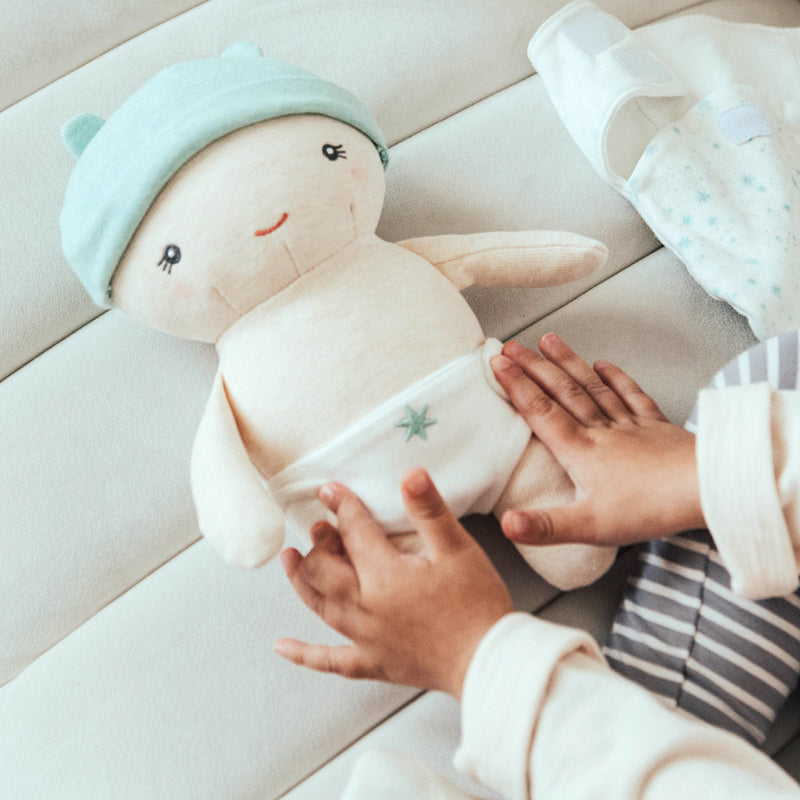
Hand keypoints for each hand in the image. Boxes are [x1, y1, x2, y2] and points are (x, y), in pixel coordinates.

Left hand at [274, 468, 512, 698]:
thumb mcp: (458, 549)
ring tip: (289, 559)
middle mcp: (366, 607)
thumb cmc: (477, 605)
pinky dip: (304, 655)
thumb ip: (429, 510)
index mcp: (385, 576)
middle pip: (326, 569)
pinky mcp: (374, 663)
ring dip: (301, 580)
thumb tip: (410, 474)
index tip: (330, 490)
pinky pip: (330, 661)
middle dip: (320, 543)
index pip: (353, 532)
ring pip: (320, 606)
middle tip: (321, 527)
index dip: (342, 507)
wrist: (489, 662)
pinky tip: (282, 648)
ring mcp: (366, 639)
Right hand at [491, 334, 704, 546]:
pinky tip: (604, 365)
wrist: (708, 488)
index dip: (517, 385)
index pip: (540, 411)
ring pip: (591, 387)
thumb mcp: (590, 526)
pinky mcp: (656, 427)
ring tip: (549, 341)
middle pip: (562, 391)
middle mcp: (601, 430)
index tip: (497, 362)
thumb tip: (506, 524)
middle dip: (534, 366)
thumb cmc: (650, 508)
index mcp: (580, 451)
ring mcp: (630, 425)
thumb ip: (545, 525)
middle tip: (512, 345)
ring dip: (568, 363)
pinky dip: (616, 378)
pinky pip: (631, 396)